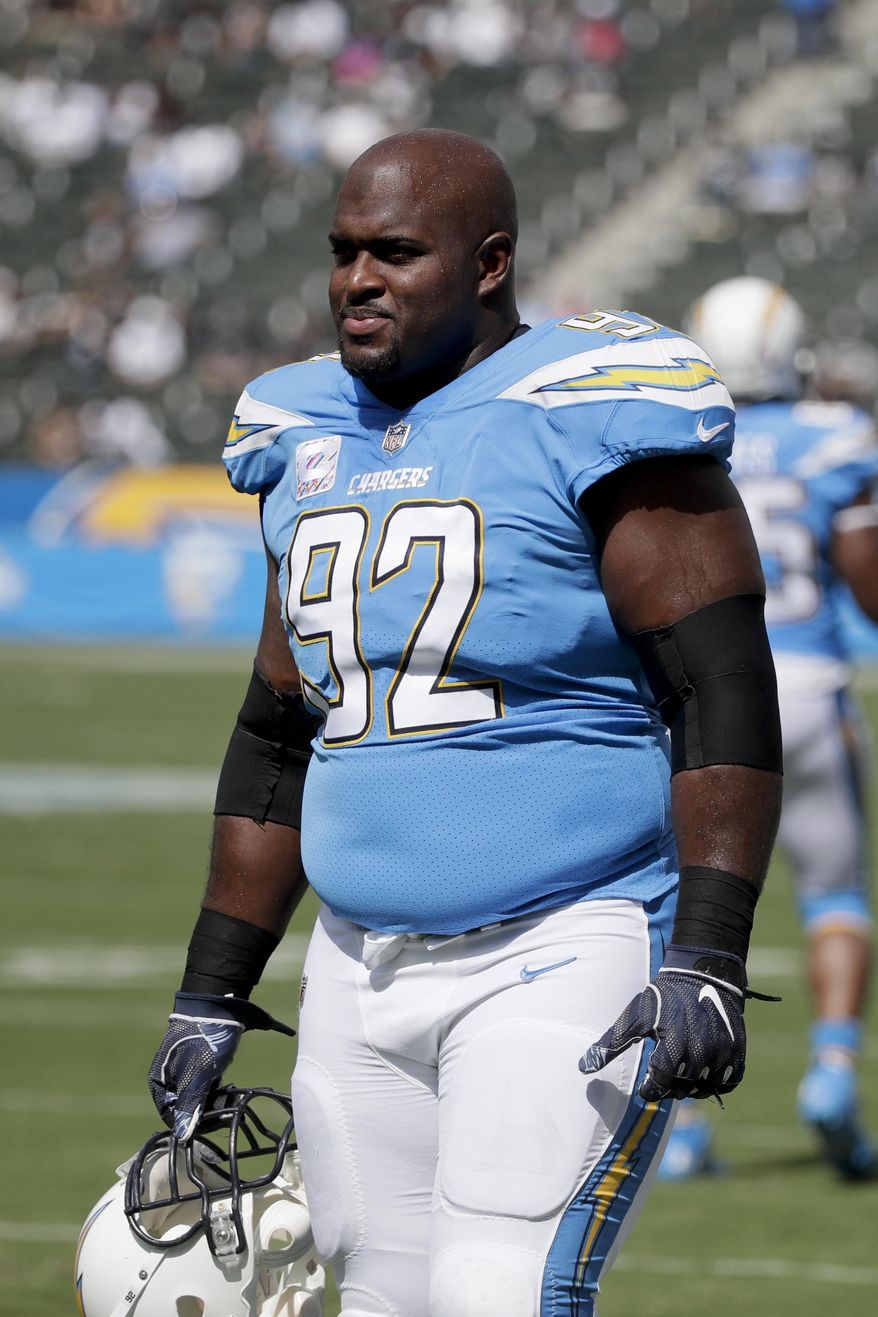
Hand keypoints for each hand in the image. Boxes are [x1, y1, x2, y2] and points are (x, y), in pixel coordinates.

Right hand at [148, 992, 294, 1139]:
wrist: (220, 1002)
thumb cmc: (205, 1039)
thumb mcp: (198, 1075)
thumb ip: (190, 1105)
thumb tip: (181, 1136)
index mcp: (161, 1081)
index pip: (172, 1116)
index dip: (192, 1124)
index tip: (215, 1121)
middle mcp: (170, 1078)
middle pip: (187, 1109)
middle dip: (208, 1112)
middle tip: (229, 1107)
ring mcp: (187, 1070)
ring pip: (200, 1099)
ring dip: (216, 1102)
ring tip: (233, 1096)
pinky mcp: (203, 1064)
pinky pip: (208, 1087)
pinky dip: (220, 1092)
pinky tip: (231, 1089)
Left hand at [578, 947, 765, 1101]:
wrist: (705, 975)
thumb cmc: (665, 997)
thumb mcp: (635, 1016)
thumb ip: (610, 1044)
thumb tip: (582, 1068)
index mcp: (674, 1042)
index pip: (661, 1083)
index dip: (651, 1089)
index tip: (645, 1087)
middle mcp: (701, 1051)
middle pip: (682, 1089)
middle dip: (668, 1087)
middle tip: (661, 1076)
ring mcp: (722, 1054)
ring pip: (703, 1088)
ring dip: (689, 1086)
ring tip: (679, 1072)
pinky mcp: (737, 1054)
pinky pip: (726, 1082)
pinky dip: (713, 1082)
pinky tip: (700, 1071)